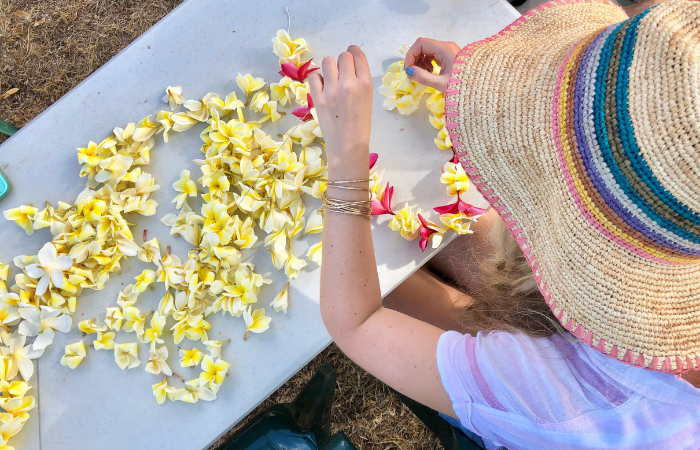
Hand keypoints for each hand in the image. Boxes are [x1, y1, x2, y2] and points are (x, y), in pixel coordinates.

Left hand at [308, 45, 372, 175]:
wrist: (348, 146)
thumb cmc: (361, 125)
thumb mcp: (367, 99)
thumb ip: (359, 81)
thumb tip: (347, 67)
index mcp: (365, 83)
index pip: (357, 54)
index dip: (353, 53)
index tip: (350, 57)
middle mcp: (349, 83)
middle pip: (343, 56)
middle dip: (342, 62)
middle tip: (341, 74)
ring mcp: (332, 90)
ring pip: (327, 61)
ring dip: (329, 67)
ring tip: (331, 79)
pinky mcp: (318, 98)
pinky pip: (314, 77)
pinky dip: (317, 80)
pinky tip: (322, 88)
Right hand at [404, 38, 460, 91]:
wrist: (479, 87)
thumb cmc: (462, 85)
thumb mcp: (441, 83)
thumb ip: (423, 77)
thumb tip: (409, 71)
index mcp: (444, 49)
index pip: (420, 43)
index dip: (411, 54)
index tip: (408, 69)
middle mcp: (446, 46)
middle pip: (423, 45)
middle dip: (414, 58)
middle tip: (412, 72)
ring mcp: (448, 50)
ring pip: (427, 50)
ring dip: (420, 60)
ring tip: (422, 73)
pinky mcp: (449, 55)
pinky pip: (433, 55)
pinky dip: (427, 62)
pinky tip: (429, 72)